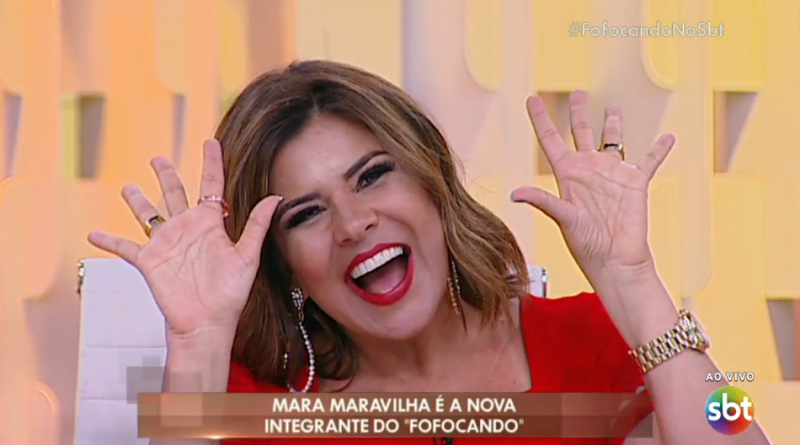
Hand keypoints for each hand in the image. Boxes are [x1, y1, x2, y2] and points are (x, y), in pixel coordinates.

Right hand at [87, 139, 281, 343]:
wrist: (206, 324)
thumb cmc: (230, 295)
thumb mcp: (247, 257)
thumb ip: (257, 226)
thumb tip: (276, 197)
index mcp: (212, 224)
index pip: (212, 186)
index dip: (212, 163)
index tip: (211, 142)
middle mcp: (188, 229)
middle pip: (175, 193)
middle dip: (167, 175)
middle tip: (158, 158)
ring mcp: (167, 244)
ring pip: (149, 214)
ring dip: (137, 201)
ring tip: (128, 187)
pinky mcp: (149, 261)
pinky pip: (125, 247)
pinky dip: (108, 241)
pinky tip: (93, 234)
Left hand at [511, 91, 674, 282]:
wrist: (617, 261)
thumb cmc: (587, 245)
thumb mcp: (563, 219)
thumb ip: (542, 201)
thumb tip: (513, 194)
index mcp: (567, 175)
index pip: (550, 140)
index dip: (540, 118)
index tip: (531, 98)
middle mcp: (589, 170)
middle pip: (581, 133)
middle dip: (578, 112)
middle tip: (577, 93)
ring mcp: (612, 174)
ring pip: (613, 141)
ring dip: (614, 124)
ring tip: (613, 107)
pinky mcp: (636, 183)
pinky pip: (650, 161)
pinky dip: (659, 149)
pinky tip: (668, 137)